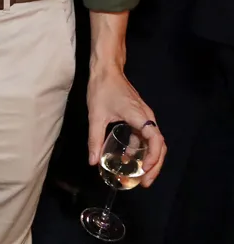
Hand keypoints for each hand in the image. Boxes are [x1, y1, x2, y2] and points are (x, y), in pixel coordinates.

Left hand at [88, 66, 165, 186]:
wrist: (106, 69)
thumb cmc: (102, 88)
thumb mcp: (96, 115)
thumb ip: (95, 139)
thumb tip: (93, 161)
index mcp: (140, 116)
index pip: (156, 141)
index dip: (153, 158)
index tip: (144, 171)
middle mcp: (147, 117)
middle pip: (159, 146)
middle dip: (154, 166)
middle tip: (145, 183)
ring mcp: (145, 116)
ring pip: (154, 142)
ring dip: (149, 159)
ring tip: (140, 175)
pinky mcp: (139, 116)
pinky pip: (145, 136)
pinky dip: (141, 149)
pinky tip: (128, 158)